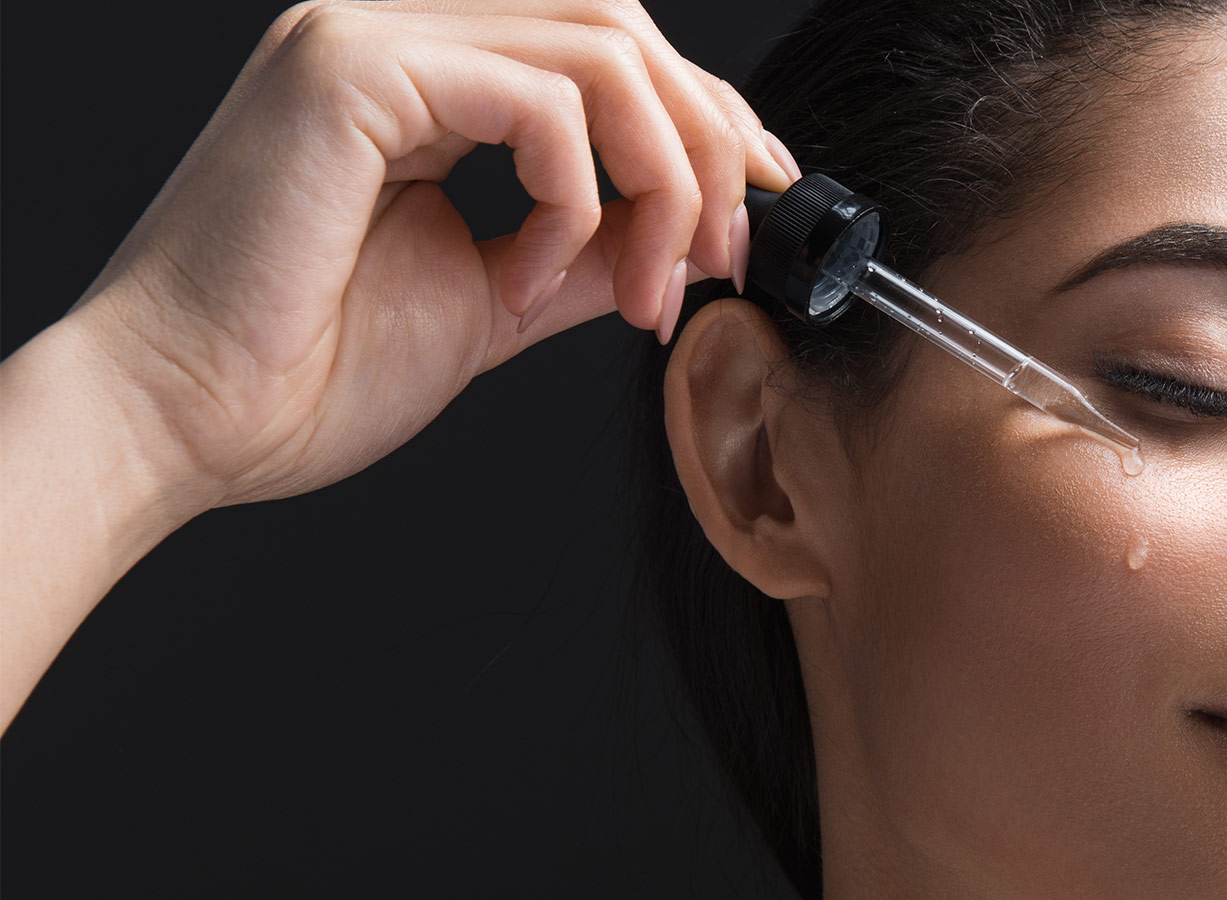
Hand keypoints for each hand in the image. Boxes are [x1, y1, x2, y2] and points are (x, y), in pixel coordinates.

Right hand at [67, 0, 798, 509]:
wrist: (186, 421)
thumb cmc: (303, 372)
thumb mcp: (495, 297)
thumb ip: (589, 249)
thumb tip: (684, 235)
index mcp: (424, 77)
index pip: (604, 48)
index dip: (705, 116)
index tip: (762, 202)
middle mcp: (396, 33)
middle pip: (620, 27)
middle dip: (707, 142)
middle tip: (724, 253)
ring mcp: (368, 36)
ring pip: (601, 50)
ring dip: (662, 180)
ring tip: (645, 288)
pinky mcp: (353, 67)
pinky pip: (541, 99)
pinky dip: (576, 199)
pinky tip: (530, 282)